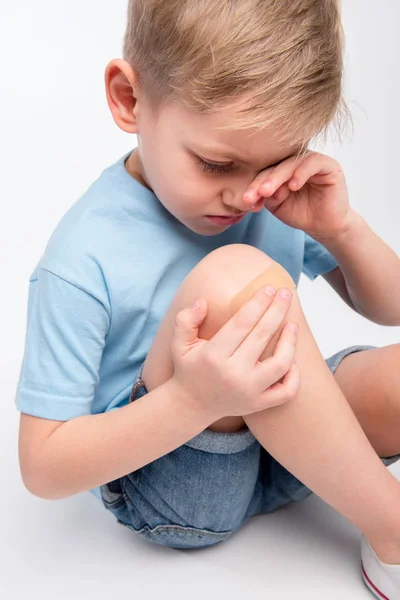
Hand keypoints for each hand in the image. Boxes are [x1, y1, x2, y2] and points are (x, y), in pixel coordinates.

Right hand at [170, 287, 299, 421]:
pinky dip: (294, 376)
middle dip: (277, 310)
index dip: (258, 303)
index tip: (268, 288)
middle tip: (286, 293)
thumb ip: (186, 319)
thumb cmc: (189, 368)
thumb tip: (203, 302)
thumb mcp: (178, 343)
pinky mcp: (259, 404)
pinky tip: (293, 359)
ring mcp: (249, 392)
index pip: (242, 323)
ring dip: (290, 341)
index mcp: (213, 356)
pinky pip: (286, 391)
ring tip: (292, 324)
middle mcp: (233, 374)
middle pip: (262, 336)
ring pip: (280, 363)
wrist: (191, 405)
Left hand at [243, 151, 353, 239]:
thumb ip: (267, 195)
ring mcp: (313, 161)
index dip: (254, 185)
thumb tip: (260, 189)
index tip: (247, 200)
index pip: (265, 171)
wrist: (325, 227)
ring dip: (277, 177)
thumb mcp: (277, 205)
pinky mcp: (329, 165)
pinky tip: (292, 186)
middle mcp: (297, 161)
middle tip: (256, 194)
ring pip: (291, 162)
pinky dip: (301, 173)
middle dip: (263, 180)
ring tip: (268, 192)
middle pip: (276, 165)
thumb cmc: (301, 213)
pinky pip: (313, 163)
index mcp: (283, 168)